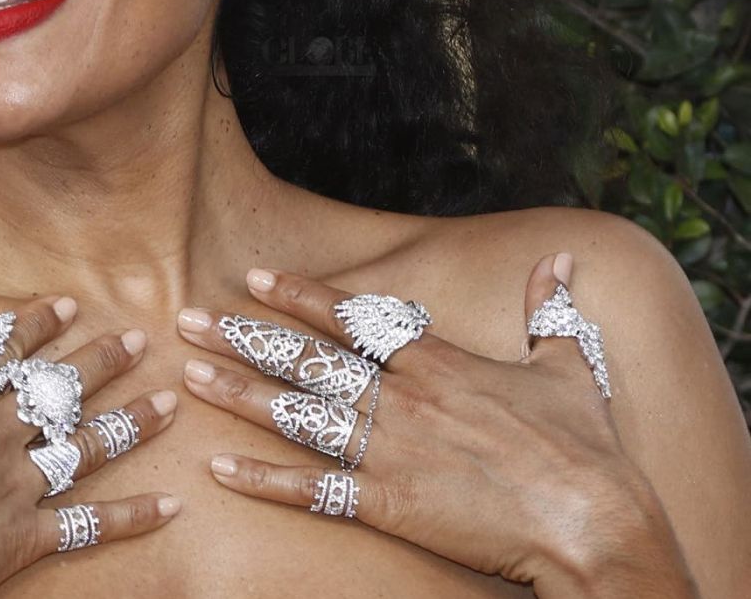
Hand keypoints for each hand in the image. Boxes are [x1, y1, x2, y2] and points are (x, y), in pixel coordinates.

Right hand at [0, 278, 181, 598]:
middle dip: (99, 361)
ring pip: (86, 446)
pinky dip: (133, 517)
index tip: (66, 302)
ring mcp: (14, 489)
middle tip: (138, 339)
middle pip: (56, 391)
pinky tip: (170, 506)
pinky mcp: (25, 540)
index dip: (33, 323)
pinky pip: (89, 526)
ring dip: (130, 423)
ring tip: (170, 402)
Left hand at [173, 254, 696, 596]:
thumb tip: (561, 261)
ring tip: (191, 377)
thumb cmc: (585, 449)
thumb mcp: (569, 368)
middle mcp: (402, 399)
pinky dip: (265, 480)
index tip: (254, 278)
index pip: (353, 319)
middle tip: (189, 320)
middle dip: (244, 338)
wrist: (593, 521)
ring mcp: (391, 450)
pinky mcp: (388, 503)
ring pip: (298, 415)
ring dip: (239, 395)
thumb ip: (549, 312)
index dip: (300, 297)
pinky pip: (313, 489)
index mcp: (438, 363)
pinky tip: (220, 469)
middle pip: (307, 361)